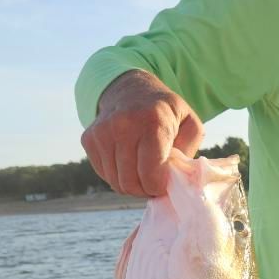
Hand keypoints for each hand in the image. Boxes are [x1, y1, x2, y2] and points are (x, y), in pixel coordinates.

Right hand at [80, 69, 204, 196]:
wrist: (131, 89)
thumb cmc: (166, 112)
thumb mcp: (190, 124)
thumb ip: (189, 151)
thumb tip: (174, 178)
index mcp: (153, 122)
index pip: (150, 175)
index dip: (159, 187)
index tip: (165, 180)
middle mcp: (123, 125)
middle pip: (131, 183)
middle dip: (145, 189)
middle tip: (154, 181)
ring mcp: (102, 132)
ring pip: (116, 183)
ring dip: (132, 184)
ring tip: (142, 171)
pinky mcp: (88, 139)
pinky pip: (104, 175)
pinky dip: (118, 175)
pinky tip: (128, 161)